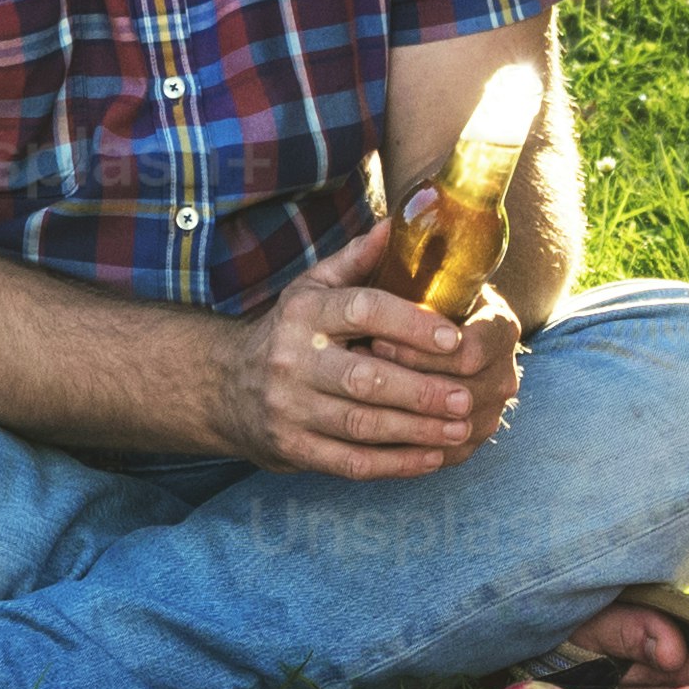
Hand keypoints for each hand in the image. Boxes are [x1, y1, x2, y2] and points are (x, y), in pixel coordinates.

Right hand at [207, 222, 507, 481]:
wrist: (223, 387)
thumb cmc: (287, 331)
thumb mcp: (312, 287)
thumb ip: (357, 259)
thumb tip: (400, 224)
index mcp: (304, 313)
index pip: (361, 311)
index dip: (409, 323)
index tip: (453, 336)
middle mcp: (292, 359)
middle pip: (365, 378)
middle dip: (421, 390)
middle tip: (465, 396)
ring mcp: (289, 409)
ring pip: (361, 425)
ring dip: (417, 431)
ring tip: (460, 427)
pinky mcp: (292, 449)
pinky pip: (350, 462)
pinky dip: (395, 464)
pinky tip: (431, 457)